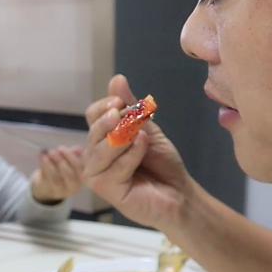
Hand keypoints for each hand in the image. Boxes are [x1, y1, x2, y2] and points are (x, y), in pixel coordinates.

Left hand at [30, 146, 84, 203]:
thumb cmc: (60, 170)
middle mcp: (73, 186)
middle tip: (52, 151)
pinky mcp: (48, 190)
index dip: (71, 157)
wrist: (46, 184)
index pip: (79, 168)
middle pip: (69, 175)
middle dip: (60, 161)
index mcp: (81, 178)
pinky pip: (46, 180)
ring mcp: (60, 191)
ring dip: (50, 165)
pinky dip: (42, 167)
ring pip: (56, 179)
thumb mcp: (68, 161)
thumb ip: (73, 155)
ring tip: (45, 155)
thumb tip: (78, 148)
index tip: (62, 148)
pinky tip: (40, 157)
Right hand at [83, 74, 192, 229]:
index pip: (92, 115)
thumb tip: (116, 79)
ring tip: (140, 135)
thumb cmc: (161, 163)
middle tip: (129, 116)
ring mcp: (98, 175)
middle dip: (112, 121)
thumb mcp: (147, 129)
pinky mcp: (106, 190)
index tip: (121, 102)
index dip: (105, 106)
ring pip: (100, 150)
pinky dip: (130, 154)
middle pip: (93, 131)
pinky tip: (143, 147)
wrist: (179, 192)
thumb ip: (131, 108)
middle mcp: (95, 156)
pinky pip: (113, 168)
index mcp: (103, 139)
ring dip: (122, 138)